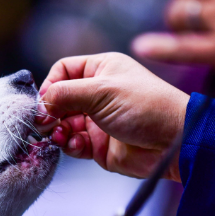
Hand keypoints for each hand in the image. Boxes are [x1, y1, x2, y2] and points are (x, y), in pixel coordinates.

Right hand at [36, 53, 188, 181]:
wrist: (174, 142)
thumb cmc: (147, 107)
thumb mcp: (103, 92)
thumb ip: (66, 94)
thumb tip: (40, 102)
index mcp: (102, 70)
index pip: (63, 70)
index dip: (50, 85)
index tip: (44, 101)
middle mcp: (98, 93)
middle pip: (59, 100)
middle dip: (50, 112)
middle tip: (44, 124)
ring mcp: (98, 120)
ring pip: (63, 124)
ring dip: (58, 131)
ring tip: (61, 136)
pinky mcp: (99, 144)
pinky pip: (73, 144)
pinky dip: (70, 145)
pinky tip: (77, 146)